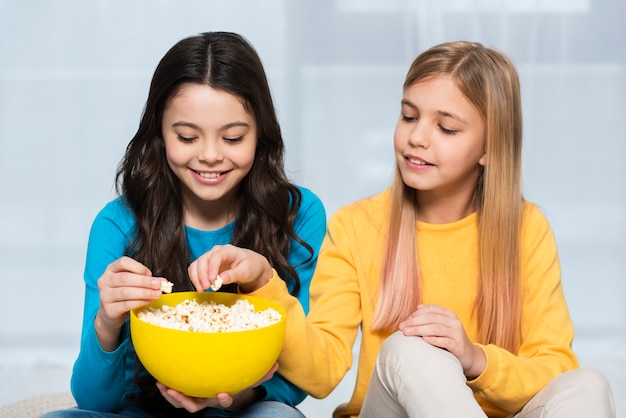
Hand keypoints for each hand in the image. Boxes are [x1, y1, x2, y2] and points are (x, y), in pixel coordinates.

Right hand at [95, 256, 166, 350]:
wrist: (111, 313)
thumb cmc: (124, 293)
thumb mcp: (133, 282)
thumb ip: (146, 279)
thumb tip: (163, 281)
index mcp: (111, 269)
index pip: (123, 262)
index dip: (138, 267)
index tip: (150, 273)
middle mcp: (105, 280)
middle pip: (125, 278)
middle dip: (144, 281)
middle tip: (158, 285)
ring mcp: (105, 295)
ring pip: (125, 292)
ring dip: (144, 293)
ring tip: (157, 294)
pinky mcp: (109, 309)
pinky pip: (125, 305)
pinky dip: (139, 302)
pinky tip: (149, 301)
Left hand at [156, 363, 277, 411]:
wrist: (222, 391)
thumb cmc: (234, 383)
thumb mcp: (249, 379)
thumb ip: (261, 375)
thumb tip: (276, 365)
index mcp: (221, 397)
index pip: (224, 402)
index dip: (224, 400)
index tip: (223, 393)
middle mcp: (207, 401)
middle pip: (194, 407)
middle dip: (184, 401)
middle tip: (176, 393)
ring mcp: (195, 399)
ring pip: (181, 404)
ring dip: (172, 397)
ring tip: (164, 387)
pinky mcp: (186, 395)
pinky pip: (174, 396)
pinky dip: (166, 390)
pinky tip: (160, 380)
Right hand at [188, 244, 272, 293]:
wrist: (252, 266)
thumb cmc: (251, 266)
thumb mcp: (246, 271)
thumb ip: (233, 274)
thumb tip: (221, 280)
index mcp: (228, 250)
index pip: (216, 256)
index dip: (212, 267)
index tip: (211, 280)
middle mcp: (217, 252)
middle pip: (203, 260)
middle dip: (202, 274)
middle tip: (205, 287)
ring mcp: (211, 258)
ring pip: (196, 264)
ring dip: (196, 277)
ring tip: (201, 289)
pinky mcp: (207, 265)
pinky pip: (196, 270)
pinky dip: (195, 278)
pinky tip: (200, 287)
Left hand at [399, 304, 485, 378]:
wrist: (469, 356)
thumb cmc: (451, 340)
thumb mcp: (442, 327)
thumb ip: (431, 318)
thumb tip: (418, 307)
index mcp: (449, 315)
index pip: (431, 308)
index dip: (417, 313)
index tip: (406, 320)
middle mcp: (454, 322)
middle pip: (431, 318)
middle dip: (414, 322)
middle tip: (402, 327)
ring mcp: (457, 333)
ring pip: (435, 328)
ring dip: (419, 330)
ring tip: (407, 333)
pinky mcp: (458, 345)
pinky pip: (444, 341)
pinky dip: (433, 339)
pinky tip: (423, 340)